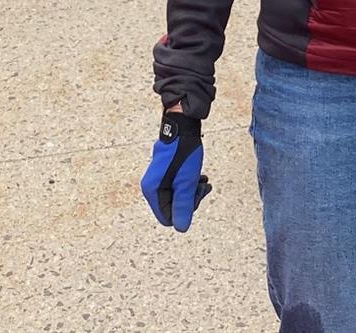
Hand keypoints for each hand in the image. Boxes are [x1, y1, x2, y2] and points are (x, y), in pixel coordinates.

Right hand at [140, 111, 210, 230]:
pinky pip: (177, 186)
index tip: (193, 196)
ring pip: (177, 197)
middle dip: (190, 200)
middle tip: (202, 187)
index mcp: (152, 191)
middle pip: (172, 208)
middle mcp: (152, 186)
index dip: (183, 212)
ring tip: (204, 181)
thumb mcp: (186, 181)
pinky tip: (200, 177)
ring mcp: (158, 179)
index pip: (167, 218)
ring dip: (192, 192)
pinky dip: (189, 184)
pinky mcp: (166, 172)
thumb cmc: (183, 152)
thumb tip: (181, 228)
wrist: (183, 126)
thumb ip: (183, 205)